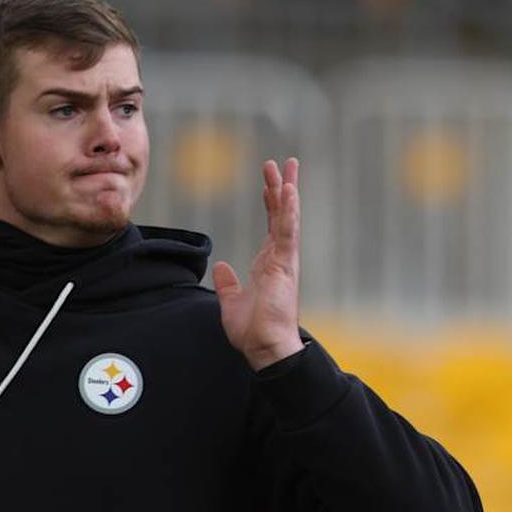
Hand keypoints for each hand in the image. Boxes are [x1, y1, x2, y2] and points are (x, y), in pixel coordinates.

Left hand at [212, 158, 304, 370]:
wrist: (264, 347)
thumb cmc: (253, 330)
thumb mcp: (232, 302)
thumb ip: (229, 283)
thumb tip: (222, 267)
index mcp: (269, 264)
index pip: (272, 226)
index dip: (272, 203)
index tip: (271, 183)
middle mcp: (280, 258)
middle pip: (282, 215)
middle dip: (282, 188)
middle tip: (285, 164)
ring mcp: (284, 259)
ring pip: (287, 217)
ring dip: (286, 191)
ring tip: (287, 167)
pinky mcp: (285, 264)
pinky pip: (287, 231)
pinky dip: (288, 210)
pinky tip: (289, 190)